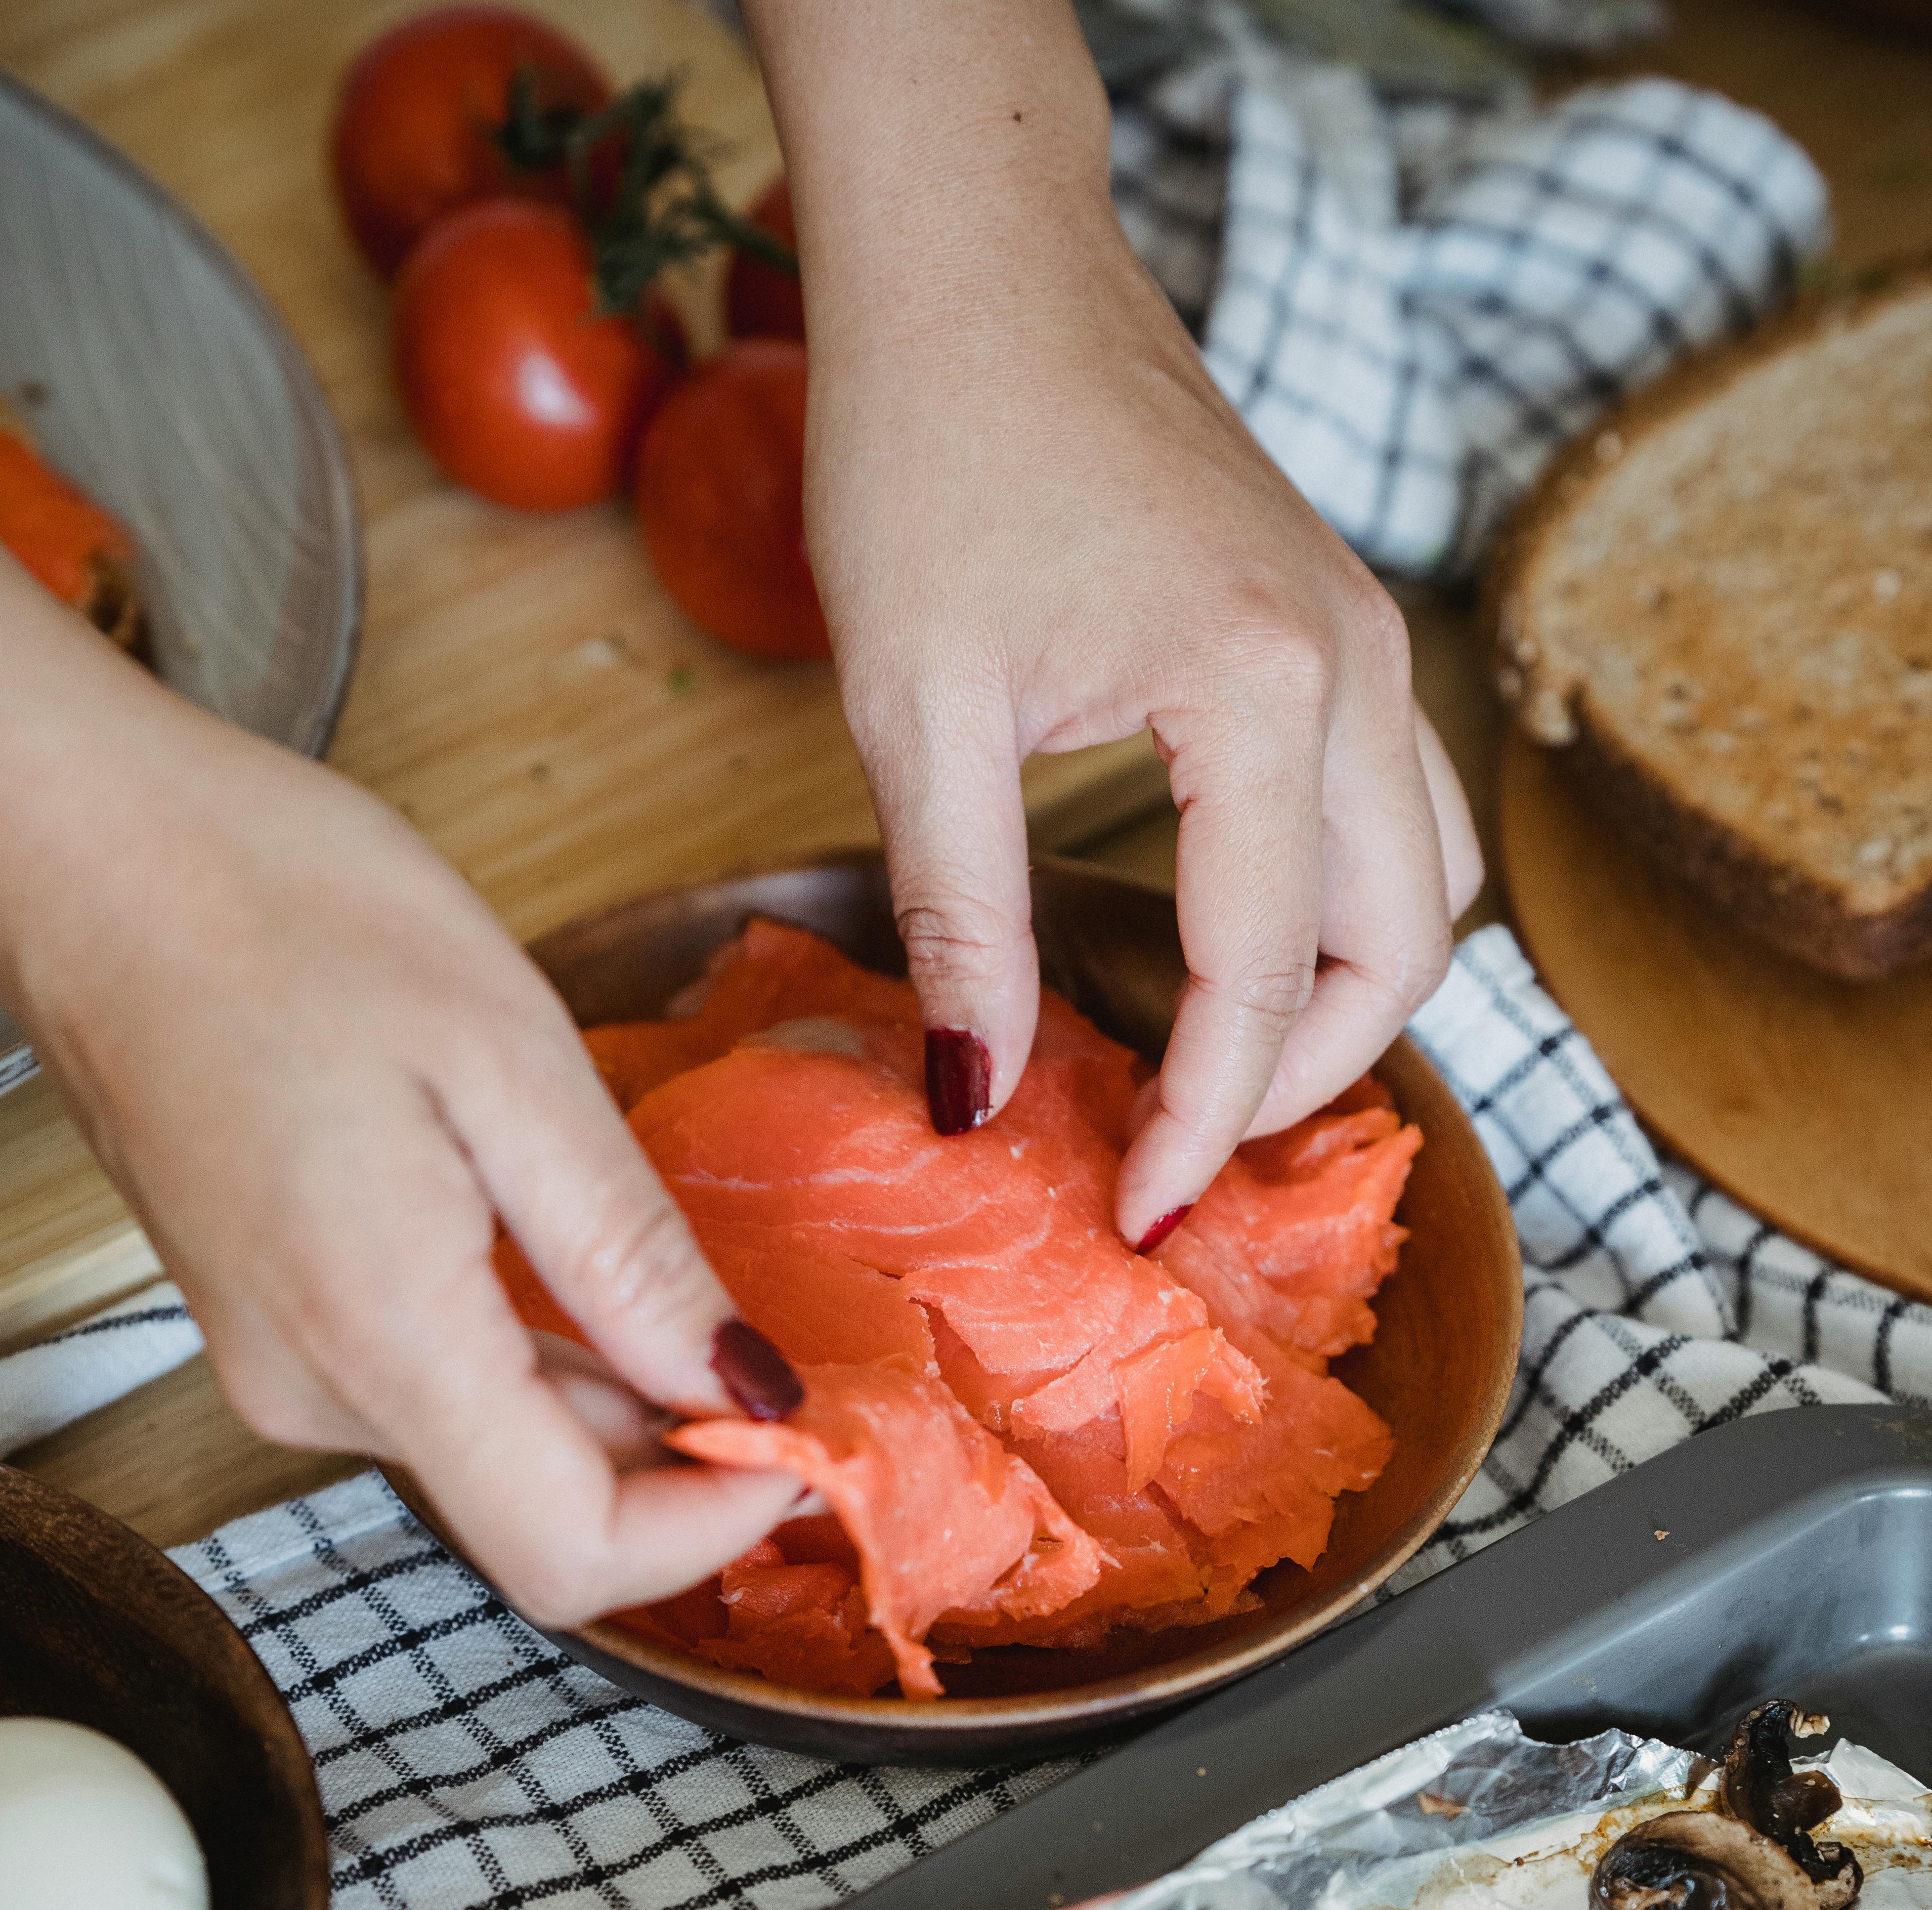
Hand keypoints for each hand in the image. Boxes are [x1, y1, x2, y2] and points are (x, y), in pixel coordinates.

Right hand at [0, 511, 804, 1626]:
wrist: (94, 855)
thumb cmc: (284, 912)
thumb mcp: (512, 1062)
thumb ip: (627, 1256)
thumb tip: (742, 1387)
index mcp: (381, 1338)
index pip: (570, 1555)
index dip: (708, 1530)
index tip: (804, 1443)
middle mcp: (317, 1392)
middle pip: (540, 1516)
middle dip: (678, 1463)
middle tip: (786, 1353)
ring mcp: (283, 1368)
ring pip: (497, 1452)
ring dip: (612, 1399)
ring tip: (689, 1287)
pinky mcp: (275, 1327)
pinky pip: (439, 1389)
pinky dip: (533, 1354)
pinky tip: (574, 1254)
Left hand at [745, 0, 1480, 1243]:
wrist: (977, 261)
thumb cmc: (930, 444)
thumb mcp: (915, 706)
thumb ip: (960, 917)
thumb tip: (975, 1094)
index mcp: (1260, 688)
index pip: (1260, 973)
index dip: (1204, 1120)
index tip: (1141, 1216)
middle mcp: (1355, 667)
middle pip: (1401, 948)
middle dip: (1304, 1080)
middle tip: (1190, 1158)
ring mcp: (1364, 638)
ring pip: (1426, 881)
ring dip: (1349, 998)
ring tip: (1227, 1074)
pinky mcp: (1334, 623)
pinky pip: (1394, 807)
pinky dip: (1345, 906)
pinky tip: (1240, 946)